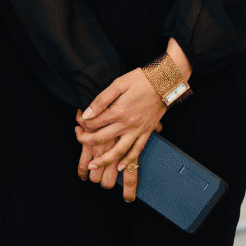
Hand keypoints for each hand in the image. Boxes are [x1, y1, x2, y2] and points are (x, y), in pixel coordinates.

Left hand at [76, 72, 166, 187]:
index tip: (79, 121)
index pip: (94, 123)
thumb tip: (86, 114)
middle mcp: (127, 124)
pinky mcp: (147, 131)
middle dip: (86, 141)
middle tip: (79, 139)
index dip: (83, 123)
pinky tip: (120, 166)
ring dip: (104, 160)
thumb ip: (102, 99)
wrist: (166, 81)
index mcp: (118, 110)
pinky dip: (128, 160)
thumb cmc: (142, 79)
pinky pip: (137, 149)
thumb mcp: (119, 83)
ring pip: (118, 151)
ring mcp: (138, 130)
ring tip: (93, 165)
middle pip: (101, 138)